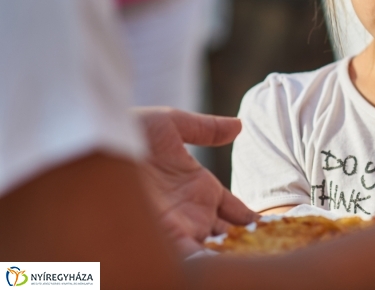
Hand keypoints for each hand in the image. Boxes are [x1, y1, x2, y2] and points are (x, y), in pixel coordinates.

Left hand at [134, 107, 257, 255]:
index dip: (250, 218)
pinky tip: (223, 262)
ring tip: (257, 257)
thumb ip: (205, 128)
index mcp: (198, 188)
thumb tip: (239, 126)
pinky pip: (192, 256)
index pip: (233, 211)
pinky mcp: (164, 236)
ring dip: (231, 253)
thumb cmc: (124, 132)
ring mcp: (178, 226)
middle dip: (246, 243)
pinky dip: (208, 261)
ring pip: (214, 248)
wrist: (92, 144)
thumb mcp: (169, 124)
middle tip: (271, 246)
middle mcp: (191, 213)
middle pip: (227, 235)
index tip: (269, 225)